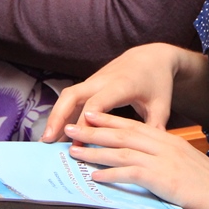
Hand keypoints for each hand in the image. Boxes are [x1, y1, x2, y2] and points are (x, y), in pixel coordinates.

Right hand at [44, 44, 185, 141]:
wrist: (151, 57)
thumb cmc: (157, 82)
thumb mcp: (162, 104)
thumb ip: (155, 126)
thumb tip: (152, 151)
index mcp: (121, 85)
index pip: (97, 102)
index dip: (86, 119)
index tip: (76, 138)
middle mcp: (102, 81)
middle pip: (73, 95)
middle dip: (58, 116)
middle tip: (48, 140)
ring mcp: (94, 82)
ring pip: (68, 96)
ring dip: (55, 116)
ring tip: (46, 141)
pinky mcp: (91, 85)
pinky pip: (72, 99)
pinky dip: (63, 115)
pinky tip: (58, 134)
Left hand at [66, 112, 208, 208]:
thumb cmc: (204, 181)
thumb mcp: (182, 159)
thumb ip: (163, 154)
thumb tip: (143, 157)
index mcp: (167, 138)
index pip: (133, 125)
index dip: (109, 120)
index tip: (90, 115)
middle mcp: (162, 144)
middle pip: (123, 133)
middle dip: (95, 130)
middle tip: (73, 128)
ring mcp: (161, 159)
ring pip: (121, 151)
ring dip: (95, 151)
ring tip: (75, 151)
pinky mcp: (161, 176)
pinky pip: (130, 172)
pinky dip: (111, 174)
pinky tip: (96, 176)